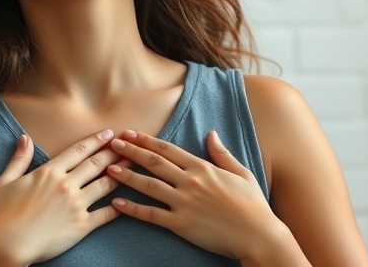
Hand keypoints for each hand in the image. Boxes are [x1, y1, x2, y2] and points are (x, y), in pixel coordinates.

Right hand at [0, 130, 124, 264]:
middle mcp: (67, 184)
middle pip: (96, 163)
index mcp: (50, 171)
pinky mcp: (82, 226)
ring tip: (133, 165)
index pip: (78, 150)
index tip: (108, 133)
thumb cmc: (2, 214)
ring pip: (105, 184)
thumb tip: (24, 138)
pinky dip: (118, 206)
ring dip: (121, 173)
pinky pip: (105, 214)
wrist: (7, 244)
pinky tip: (126, 200)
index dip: (95, 140)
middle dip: (113, 152)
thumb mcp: (6, 181)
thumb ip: (19, 159)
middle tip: (128, 144)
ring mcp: (77, 205)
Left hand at [106, 129, 280, 262]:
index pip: (168, 149)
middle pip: (154, 163)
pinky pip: (152, 215)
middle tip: (112, 144)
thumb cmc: (253, 205)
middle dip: (130, 151)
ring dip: (126, 176)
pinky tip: (117, 202)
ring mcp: (184, 203)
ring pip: (148, 185)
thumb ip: (222, 153)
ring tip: (108, 169)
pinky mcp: (181, 224)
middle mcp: (190, 182)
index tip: (129, 133)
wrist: (259, 235)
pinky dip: (133, 208)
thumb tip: (211, 134)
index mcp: (202, 167)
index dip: (146, 141)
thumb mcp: (241, 173)